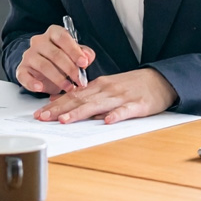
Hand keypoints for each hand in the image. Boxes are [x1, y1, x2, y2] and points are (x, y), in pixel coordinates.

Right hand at [15, 26, 95, 93]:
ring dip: (58, 78)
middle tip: (80, 80)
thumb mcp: (75, 54)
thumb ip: (84, 53)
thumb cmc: (61, 59)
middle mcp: (39, 42)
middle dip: (70, 69)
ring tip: (68, 87)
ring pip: (43, 65)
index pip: (62, 37)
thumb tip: (87, 57)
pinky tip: (41, 88)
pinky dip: (32, 83)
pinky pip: (25, 76)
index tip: (84, 63)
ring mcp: (29, 55)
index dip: (74, 50)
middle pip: (54, 53)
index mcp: (53, 33)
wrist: (42, 68)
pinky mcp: (22, 69)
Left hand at [32, 68, 178, 124]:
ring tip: (64, 120)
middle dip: (59, 110)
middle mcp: (106, 90)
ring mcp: (121, 97)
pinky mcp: (138, 104)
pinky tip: (106, 121)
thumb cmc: (131, 86)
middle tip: (42, 118)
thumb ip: (87, 96)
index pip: (72, 95)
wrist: (160, 79)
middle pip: (79, 100)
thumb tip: (64, 104)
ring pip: (97, 105)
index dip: (55, 105)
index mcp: (98, 86)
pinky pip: (125, 111)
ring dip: (80, 113)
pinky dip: (116, 115)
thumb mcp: (106, 88)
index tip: (40, 113)